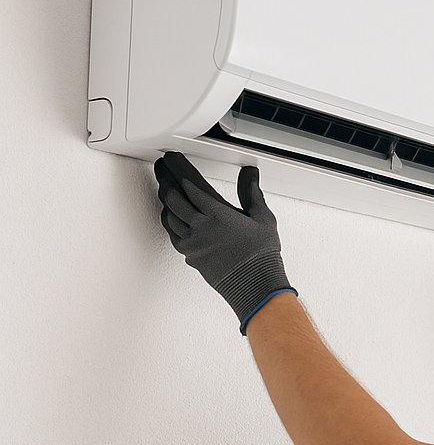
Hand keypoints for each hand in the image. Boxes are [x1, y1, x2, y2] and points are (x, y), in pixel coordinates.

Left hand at [155, 152, 295, 332]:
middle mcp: (201, 227)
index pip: (190, 185)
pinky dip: (168, 220)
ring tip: (164, 188)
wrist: (255, 284)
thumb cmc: (260, 255)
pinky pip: (171, 233)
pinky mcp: (190, 255)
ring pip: (169, 215)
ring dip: (165, 199)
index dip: (178, 169)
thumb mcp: (262, 218)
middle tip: (161, 168)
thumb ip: (251, 193)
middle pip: (173, 197)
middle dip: (165, 179)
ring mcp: (193, 243)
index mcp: (218, 214)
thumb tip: (249, 175)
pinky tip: (169, 215)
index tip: (173, 160)